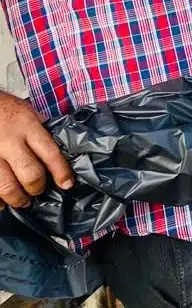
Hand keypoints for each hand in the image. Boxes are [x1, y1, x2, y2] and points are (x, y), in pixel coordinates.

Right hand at [0, 92, 73, 209]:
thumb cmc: (3, 108)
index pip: (50, 153)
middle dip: (38, 188)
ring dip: (16, 198)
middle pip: (30, 174)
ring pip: (6, 187)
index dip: (61, 172)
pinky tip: (1, 201)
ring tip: (21, 201)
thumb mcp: (27, 111)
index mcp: (27, 126)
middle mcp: (9, 141)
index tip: (67, 184)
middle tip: (39, 191)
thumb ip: (39, 130)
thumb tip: (57, 149)